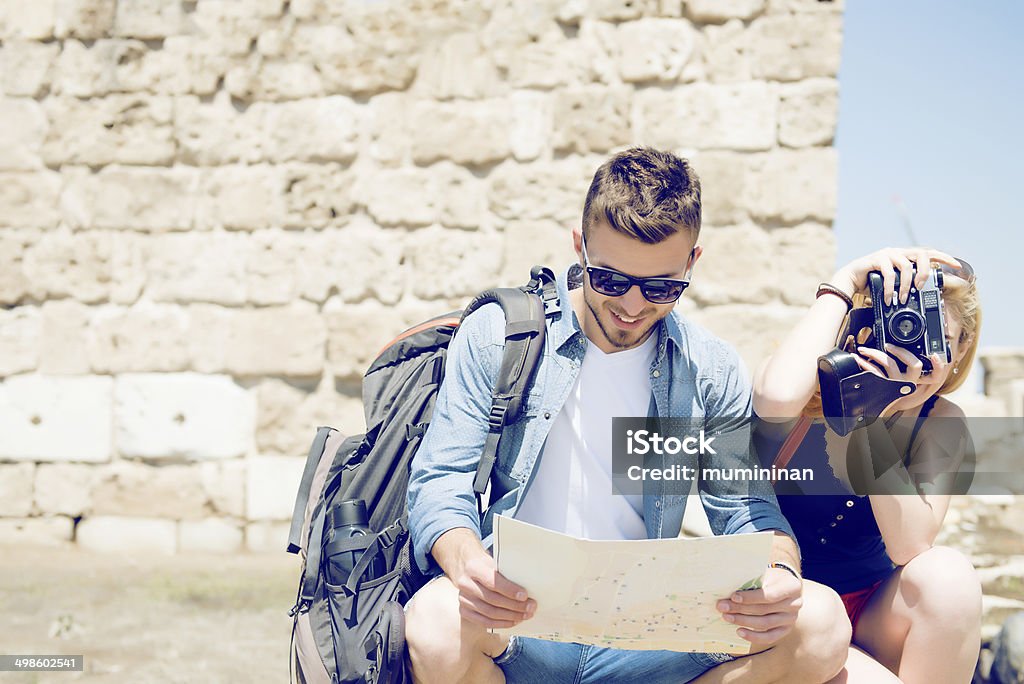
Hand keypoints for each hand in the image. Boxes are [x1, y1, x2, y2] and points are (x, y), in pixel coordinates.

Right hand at [452, 552, 535, 628]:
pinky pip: (485, 622)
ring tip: (525, 615)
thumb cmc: (487, 566)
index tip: (525, 596)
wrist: (468, 570)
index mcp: (473, 567)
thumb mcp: (495, 563)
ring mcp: (463, 599)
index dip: (510, 590)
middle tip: (531, 607)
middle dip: (515, 605)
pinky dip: (501, 623)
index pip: (493, 581)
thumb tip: (529, 587)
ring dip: (511, 616)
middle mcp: (465, 583)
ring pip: (490, 613)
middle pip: (493, 599)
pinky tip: (513, 621)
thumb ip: (506, 573)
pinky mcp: (464, 611)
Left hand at [716, 566, 802, 647]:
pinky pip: (769, 637)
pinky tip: (739, 632)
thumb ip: (752, 581)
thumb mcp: (765, 574)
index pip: (769, 595)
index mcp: (792, 586)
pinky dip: (753, 636)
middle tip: (723, 607)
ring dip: (743, 621)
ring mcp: (791, 619)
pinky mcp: (785, 630)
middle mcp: (795, 604)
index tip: (733, 597)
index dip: (750, 598)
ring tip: (727, 617)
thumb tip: (727, 589)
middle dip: (740, 609)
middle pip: (764, 610)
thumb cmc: (771, 578)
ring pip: (764, 624)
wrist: (784, 585)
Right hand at [831, 247, 959, 304]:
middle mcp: (898, 252)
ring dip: (906, 285)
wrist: (849, 281)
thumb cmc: (871, 283)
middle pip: (921, 254)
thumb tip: (920, 295)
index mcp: (904, 257)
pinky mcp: (876, 259)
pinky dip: (890, 288)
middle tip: (920, 286)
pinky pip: (889, 273)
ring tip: (902, 298)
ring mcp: (887, 254)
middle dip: (925, 271)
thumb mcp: (893, 285)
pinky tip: (889, 298)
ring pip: (906, 266)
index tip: (957, 265)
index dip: (944, 258)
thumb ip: (906, 284)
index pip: (928, 253)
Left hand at [854, 344, 948, 392]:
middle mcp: (909, 383)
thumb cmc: (889, 389)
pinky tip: (858, 359)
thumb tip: (904, 346)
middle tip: (888, 345)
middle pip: (915, 365)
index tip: (935, 355)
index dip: (939, 366)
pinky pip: (874, 371)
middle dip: (902, 351)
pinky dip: (864, 363)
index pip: (936, 376)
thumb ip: (906, 364)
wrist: (876, 407)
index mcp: (917, 380)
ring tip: (864, 349)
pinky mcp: (882, 386)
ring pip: (890, 364)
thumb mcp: (900, 378)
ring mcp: (895, 385)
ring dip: (875, 352)